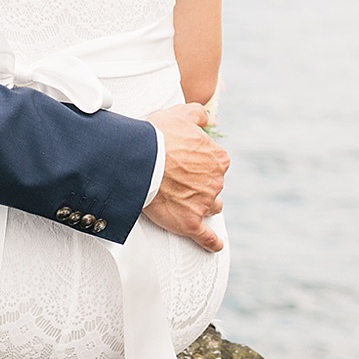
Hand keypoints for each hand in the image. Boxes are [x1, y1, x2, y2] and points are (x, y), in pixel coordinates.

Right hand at [142, 103, 228, 252]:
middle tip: (179, 178)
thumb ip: (199, 114)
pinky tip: (215, 245)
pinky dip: (212, 242)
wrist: (140, 160)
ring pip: (211, 207)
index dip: (201, 161)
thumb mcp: (181, 113)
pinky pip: (207, 237)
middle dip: (202, 183)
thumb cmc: (159, 135)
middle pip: (214, 185)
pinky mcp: (190, 223)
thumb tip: (208, 119)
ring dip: (204, 205)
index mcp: (218, 158)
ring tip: (187, 202)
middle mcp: (216, 182)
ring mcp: (204, 203)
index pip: (216, 162)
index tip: (187, 160)